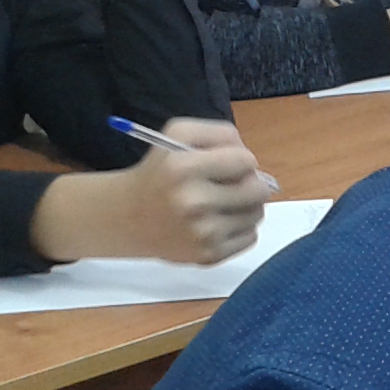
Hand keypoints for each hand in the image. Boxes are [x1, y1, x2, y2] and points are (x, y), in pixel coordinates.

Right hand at [33, 119, 266, 265]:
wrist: (130, 218)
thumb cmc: (161, 171)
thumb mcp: (179, 134)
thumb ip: (220, 133)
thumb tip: (251, 160)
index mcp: (182, 169)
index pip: (246, 161)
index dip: (241, 159)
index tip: (228, 164)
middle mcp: (193, 203)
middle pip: (259, 190)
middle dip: (250, 183)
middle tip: (230, 183)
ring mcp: (202, 234)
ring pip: (257, 214)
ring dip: (246, 206)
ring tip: (220, 203)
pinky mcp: (209, 256)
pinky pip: (251, 236)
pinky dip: (240, 228)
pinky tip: (216, 222)